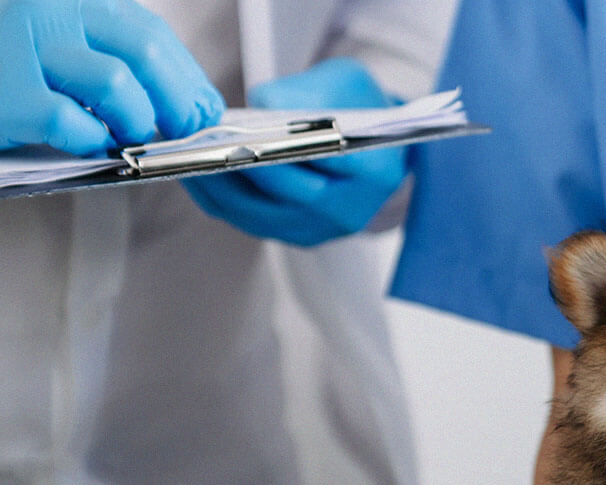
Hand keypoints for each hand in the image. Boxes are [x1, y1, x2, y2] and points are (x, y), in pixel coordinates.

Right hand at [0, 0, 223, 154]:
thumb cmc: (4, 65)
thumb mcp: (54, 41)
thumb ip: (108, 54)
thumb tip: (192, 101)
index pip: (147, 29)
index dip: (186, 74)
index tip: (204, 106)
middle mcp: (45, 6)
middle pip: (144, 50)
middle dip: (177, 99)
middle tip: (183, 130)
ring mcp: (21, 44)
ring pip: (116, 84)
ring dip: (134, 120)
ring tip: (125, 135)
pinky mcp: (7, 94)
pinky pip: (72, 124)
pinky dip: (89, 141)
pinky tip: (84, 143)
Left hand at [182, 57, 405, 246]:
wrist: (373, 148)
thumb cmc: (358, 109)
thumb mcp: (342, 81)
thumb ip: (304, 93)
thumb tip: (256, 109)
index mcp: (375, 170)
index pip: (322, 158)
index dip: (275, 144)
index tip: (236, 127)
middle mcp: (349, 209)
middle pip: (286, 190)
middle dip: (239, 162)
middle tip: (198, 139)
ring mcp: (323, 229)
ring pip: (259, 213)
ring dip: (218, 185)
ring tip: (186, 155)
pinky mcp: (298, 237)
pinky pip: (250, 222)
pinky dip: (220, 199)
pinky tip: (196, 173)